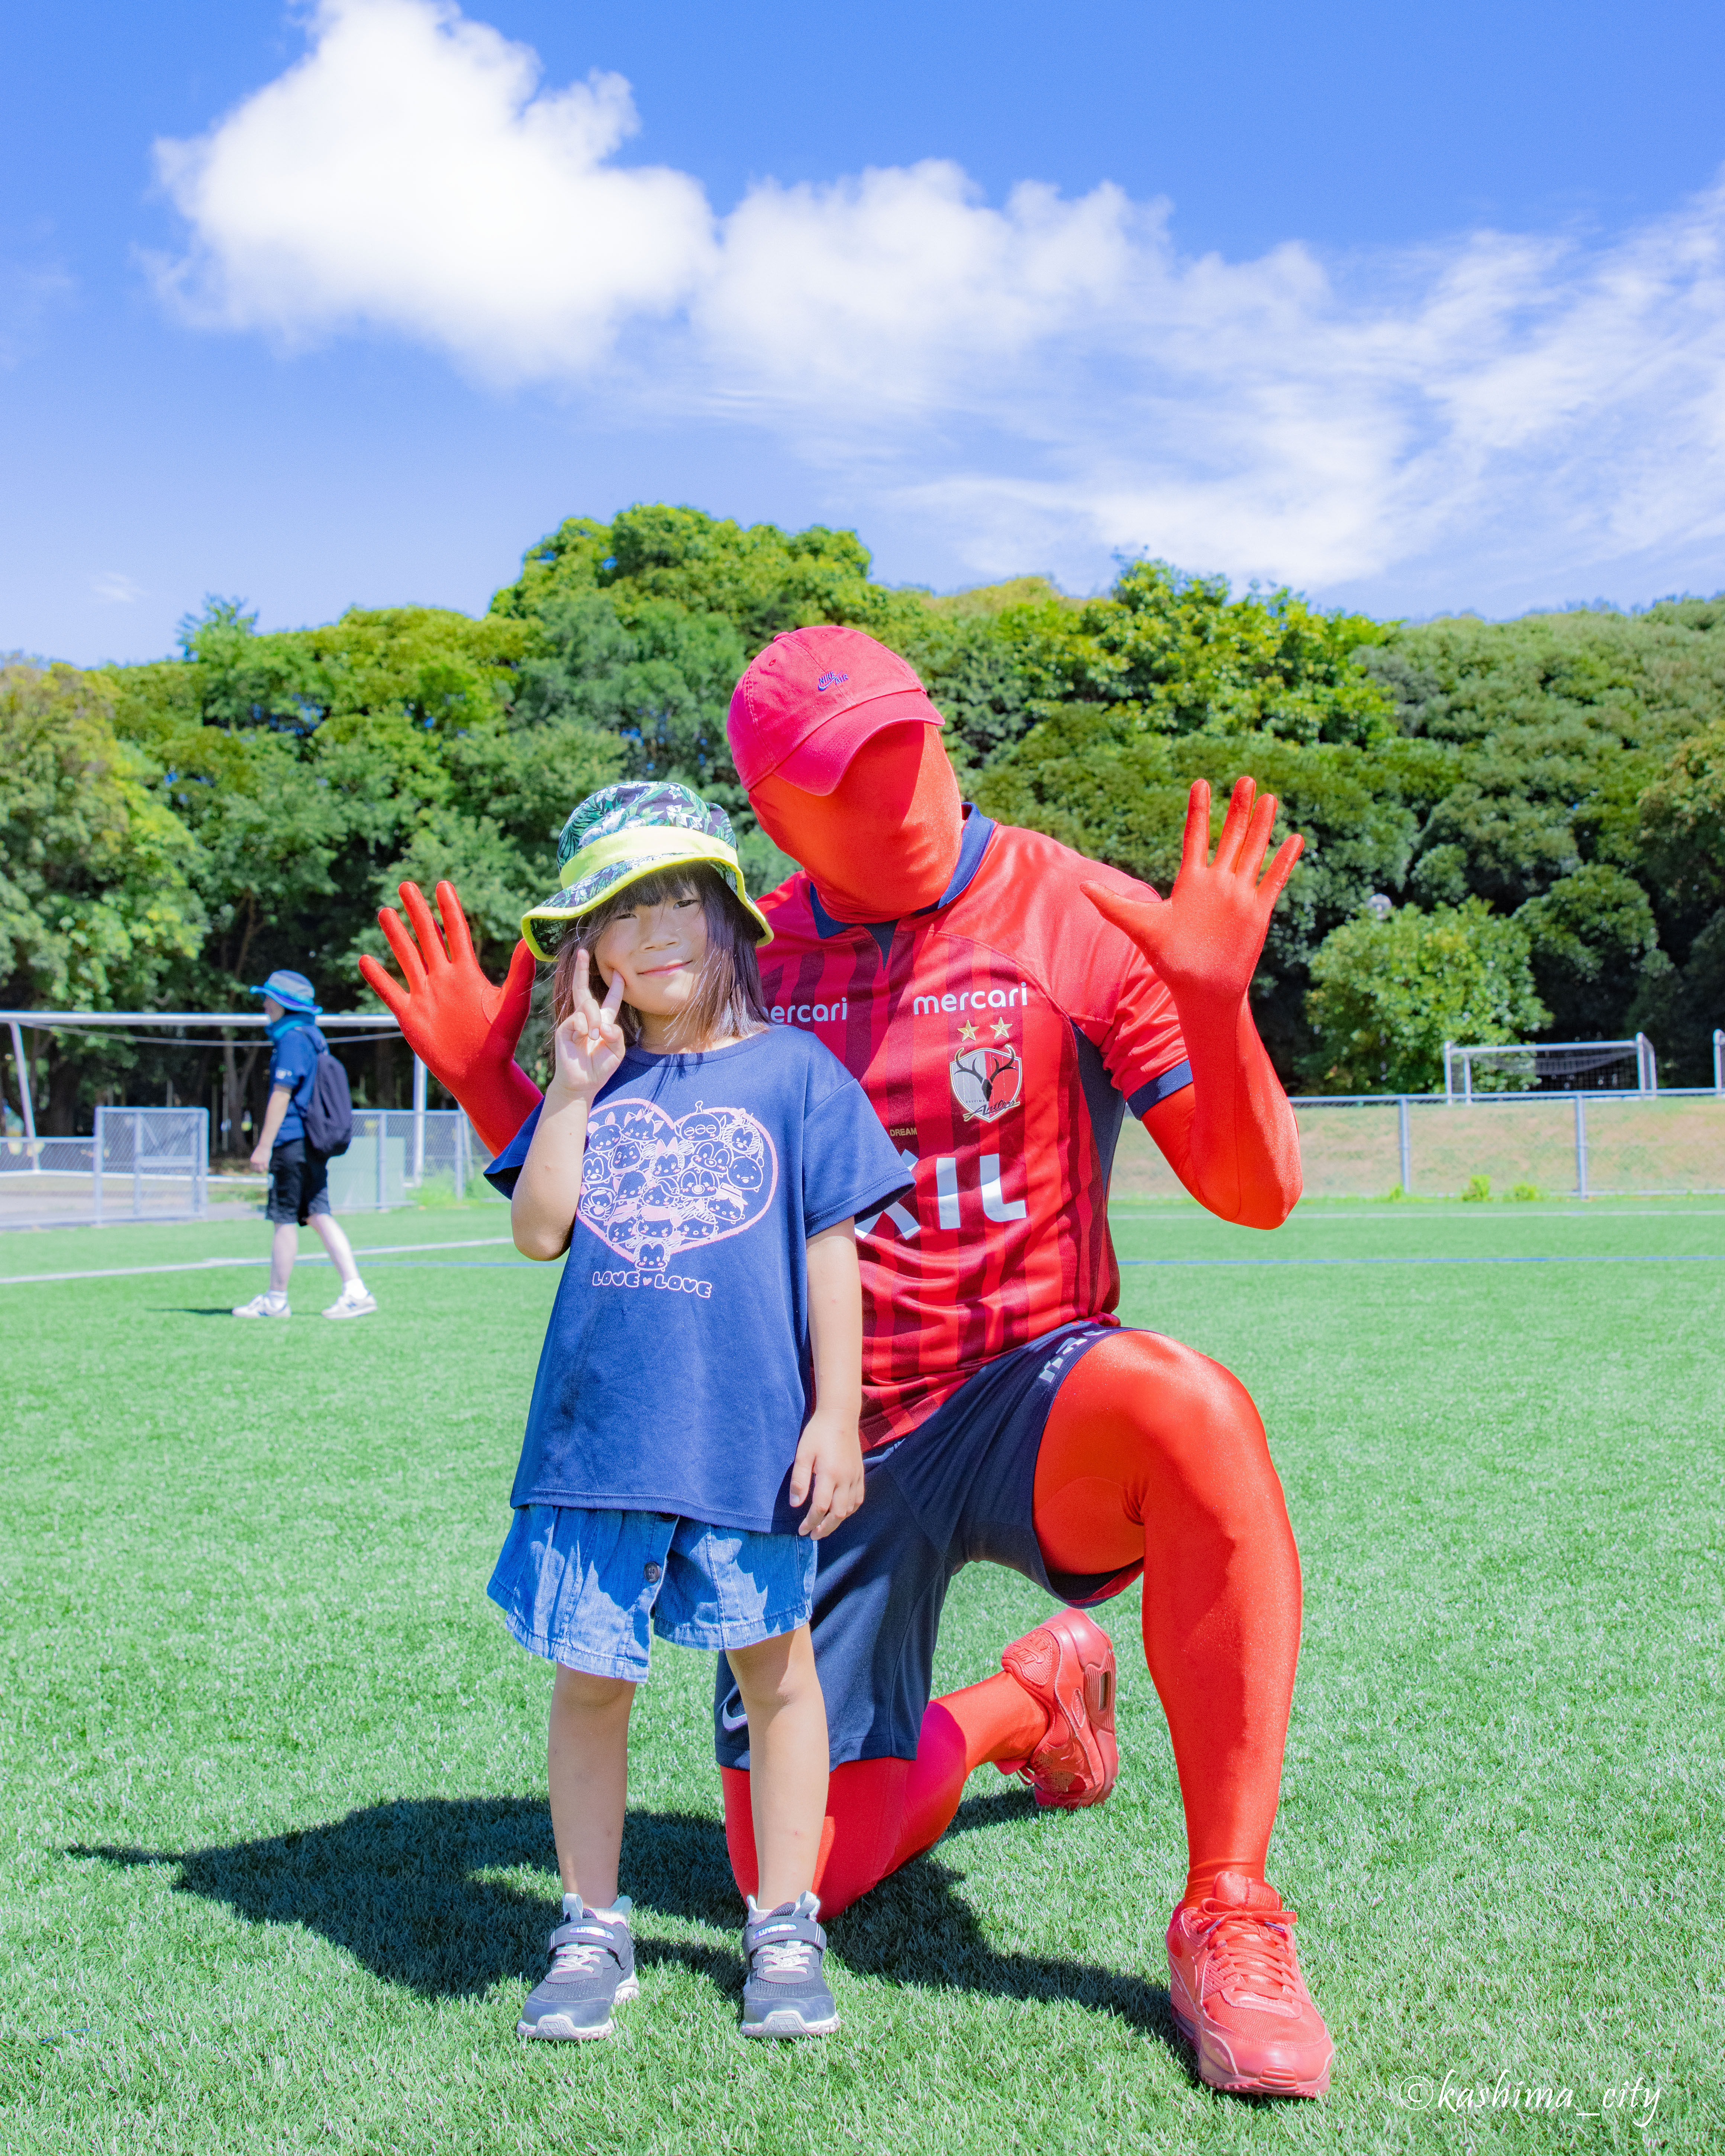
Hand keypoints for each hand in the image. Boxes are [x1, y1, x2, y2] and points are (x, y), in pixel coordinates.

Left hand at [248, 1144, 267, 1173]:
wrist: (264, 1145)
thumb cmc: (260, 1150)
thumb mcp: (255, 1156)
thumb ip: (255, 1161)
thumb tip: (256, 1167)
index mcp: (252, 1160)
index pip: (252, 1169)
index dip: (255, 1171)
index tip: (258, 1171)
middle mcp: (256, 1161)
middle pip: (257, 1170)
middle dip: (259, 1172)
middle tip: (262, 1171)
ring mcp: (260, 1161)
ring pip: (261, 1170)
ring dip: (263, 1170)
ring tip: (264, 1170)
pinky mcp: (265, 1160)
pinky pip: (266, 1167)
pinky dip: (267, 1168)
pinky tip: (268, 1167)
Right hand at [358, 880, 541, 1155]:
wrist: (480, 1072)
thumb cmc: (500, 1040)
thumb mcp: (512, 1002)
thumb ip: (519, 971)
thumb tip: (530, 941)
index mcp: (467, 973)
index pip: (455, 932)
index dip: (448, 909)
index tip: (442, 884)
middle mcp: (444, 979)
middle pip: (426, 937)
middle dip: (416, 912)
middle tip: (406, 886)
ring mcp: (425, 995)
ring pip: (406, 957)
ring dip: (395, 935)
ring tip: (385, 911)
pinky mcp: (410, 1015)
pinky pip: (390, 991)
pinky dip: (377, 977)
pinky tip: (365, 960)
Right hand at [550, 952, 626, 1100]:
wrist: (582, 1083)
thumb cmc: (600, 1068)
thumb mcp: (617, 1051)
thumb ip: (616, 1035)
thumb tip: (603, 1024)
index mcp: (603, 1021)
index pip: (610, 1000)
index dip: (616, 986)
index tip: (620, 973)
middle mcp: (587, 1018)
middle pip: (584, 989)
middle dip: (582, 969)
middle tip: (582, 951)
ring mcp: (574, 1022)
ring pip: (587, 1006)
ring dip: (594, 1020)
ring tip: (595, 1038)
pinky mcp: (565, 1028)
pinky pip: (578, 1019)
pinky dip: (585, 1028)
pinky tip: (584, 1039)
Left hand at [790, 1408, 864, 1539]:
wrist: (840, 1416)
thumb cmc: (817, 1434)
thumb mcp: (803, 1454)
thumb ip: (800, 1480)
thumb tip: (796, 1504)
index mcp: (830, 1474)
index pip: (820, 1507)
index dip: (810, 1522)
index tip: (801, 1530)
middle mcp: (845, 1478)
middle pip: (837, 1514)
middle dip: (824, 1528)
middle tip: (812, 1536)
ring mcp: (855, 1476)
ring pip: (849, 1509)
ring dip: (837, 1522)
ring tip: (824, 1528)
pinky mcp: (860, 1473)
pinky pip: (858, 1499)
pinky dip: (850, 1510)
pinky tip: (841, 1513)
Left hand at [1083, 777, 1301, 1010]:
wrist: (1200, 990)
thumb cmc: (1170, 961)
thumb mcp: (1139, 926)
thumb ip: (1113, 904)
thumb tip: (1081, 887)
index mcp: (1190, 882)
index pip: (1195, 837)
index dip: (1198, 811)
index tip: (1201, 783)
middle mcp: (1217, 883)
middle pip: (1230, 837)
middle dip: (1238, 809)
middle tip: (1245, 779)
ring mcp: (1239, 895)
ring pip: (1253, 852)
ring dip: (1262, 826)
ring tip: (1270, 797)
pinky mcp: (1257, 911)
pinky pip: (1272, 880)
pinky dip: (1284, 860)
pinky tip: (1295, 838)